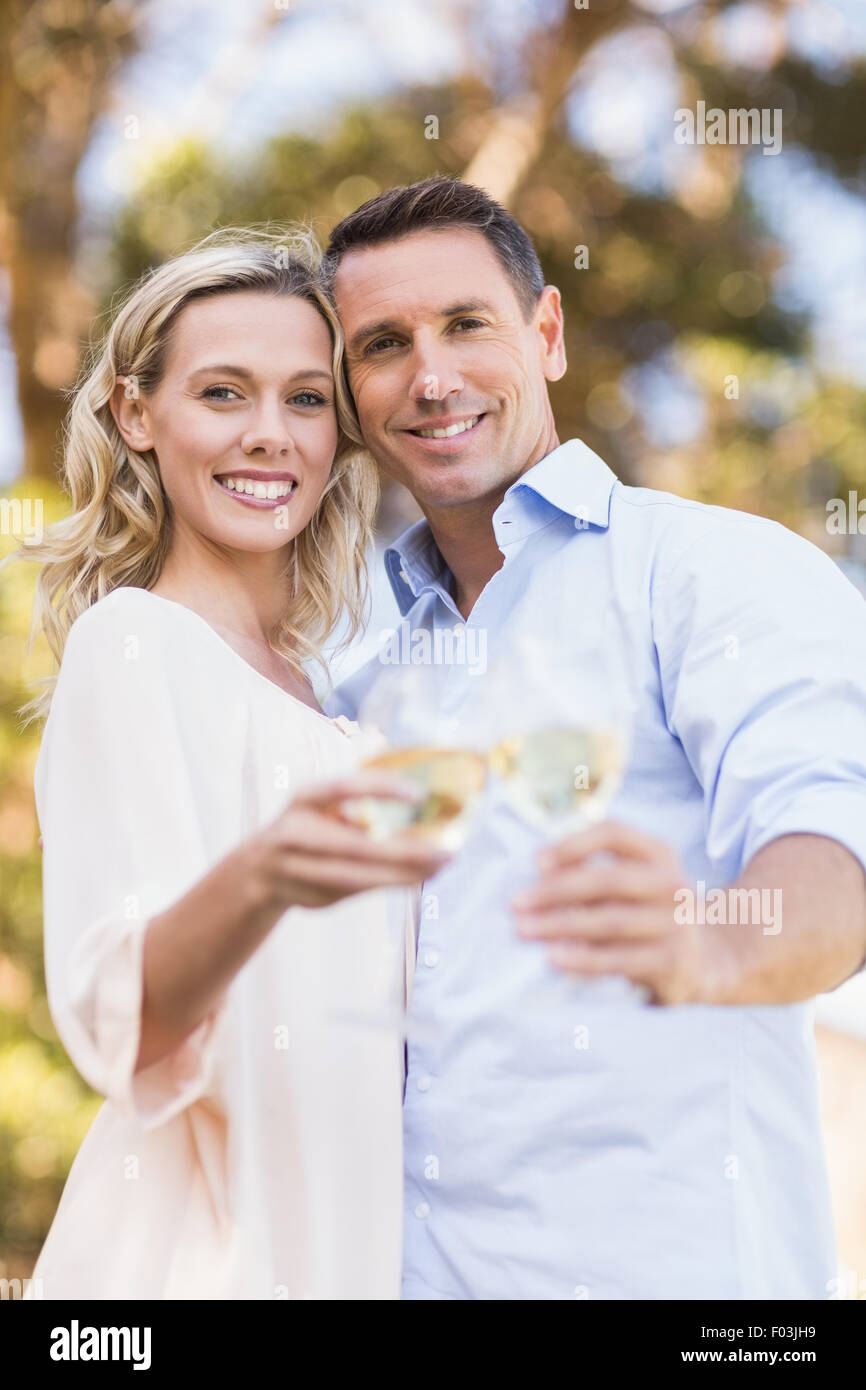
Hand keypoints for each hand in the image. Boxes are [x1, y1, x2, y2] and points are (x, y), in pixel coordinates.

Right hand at [251, 770, 450, 909]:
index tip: (418, 793)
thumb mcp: (319, 805)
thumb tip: (417, 799)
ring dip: (403, 876)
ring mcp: (299, 871)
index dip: (379, 788)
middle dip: (404, 851)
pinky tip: (420, 878)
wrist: (257, 872)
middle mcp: (296, 834)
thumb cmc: (306, 827)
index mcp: (303, 800)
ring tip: (440, 866)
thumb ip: (354, 802)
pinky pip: (358, 891)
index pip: (342, 788)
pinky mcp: (312, 898)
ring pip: (358, 878)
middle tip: (447, 849)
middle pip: (355, 847)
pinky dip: (391, 885)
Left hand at [512, 821, 733, 1004]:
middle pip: (607, 879)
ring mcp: (676, 923)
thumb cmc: (650, 915)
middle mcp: (671, 883)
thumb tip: (533, 883)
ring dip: (560, 925)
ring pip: (610, 921)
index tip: (536, 862)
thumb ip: (595, 876)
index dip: (573, 844)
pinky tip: (554, 959)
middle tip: (515, 903)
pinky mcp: (672, 961)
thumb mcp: (634, 885)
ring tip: (524, 930)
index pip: (614, 833)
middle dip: (555, 891)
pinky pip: (620, 959)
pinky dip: (583, 959)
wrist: (710, 959)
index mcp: (657, 854)